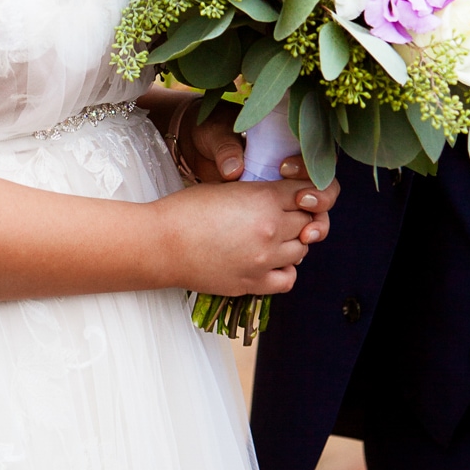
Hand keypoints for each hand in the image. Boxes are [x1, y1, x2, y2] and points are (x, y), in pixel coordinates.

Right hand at [155, 177, 335, 296]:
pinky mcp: (254, 282)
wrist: (162, 244)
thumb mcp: (228, 187)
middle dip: (298, 218)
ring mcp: (264, 259)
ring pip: (302, 250)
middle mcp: (271, 229)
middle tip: (281, 216)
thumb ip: (260, 192)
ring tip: (273, 238)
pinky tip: (270, 262)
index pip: (308, 193)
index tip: (294, 197)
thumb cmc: (187, 210)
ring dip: (292, 242)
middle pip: (308, 222)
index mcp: (265, 199)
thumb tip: (282, 199)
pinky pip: (288, 278)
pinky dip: (285, 269)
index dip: (303, 194)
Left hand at [176, 97, 338, 244]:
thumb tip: (234, 170)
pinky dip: (295, 248)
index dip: (307, 168)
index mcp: (286, 149)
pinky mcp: (269, 222)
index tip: (283, 168)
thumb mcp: (215, 135)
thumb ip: (226, 150)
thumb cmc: (210, 137)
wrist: (194, 153)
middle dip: (320, 200)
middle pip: (323, 194)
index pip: (315, 160)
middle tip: (303, 202)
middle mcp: (290, 177)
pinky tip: (286, 254)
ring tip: (306, 235)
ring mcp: (281, 202)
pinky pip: (292, 240)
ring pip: (313, 220)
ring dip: (314, 227)